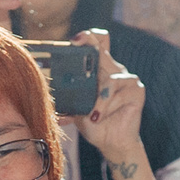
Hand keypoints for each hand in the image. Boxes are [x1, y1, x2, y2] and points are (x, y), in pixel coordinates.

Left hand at [74, 29, 148, 164]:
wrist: (111, 143)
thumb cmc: (93, 123)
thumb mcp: (75, 108)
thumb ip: (66, 96)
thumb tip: (42, 90)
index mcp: (99, 69)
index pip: (97, 41)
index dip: (87, 36)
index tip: (74, 41)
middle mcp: (113, 69)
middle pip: (103, 45)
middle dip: (88, 46)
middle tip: (76, 46)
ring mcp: (126, 79)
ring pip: (109, 78)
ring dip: (97, 100)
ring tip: (91, 116)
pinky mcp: (136, 90)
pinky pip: (118, 92)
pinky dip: (106, 106)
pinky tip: (99, 117)